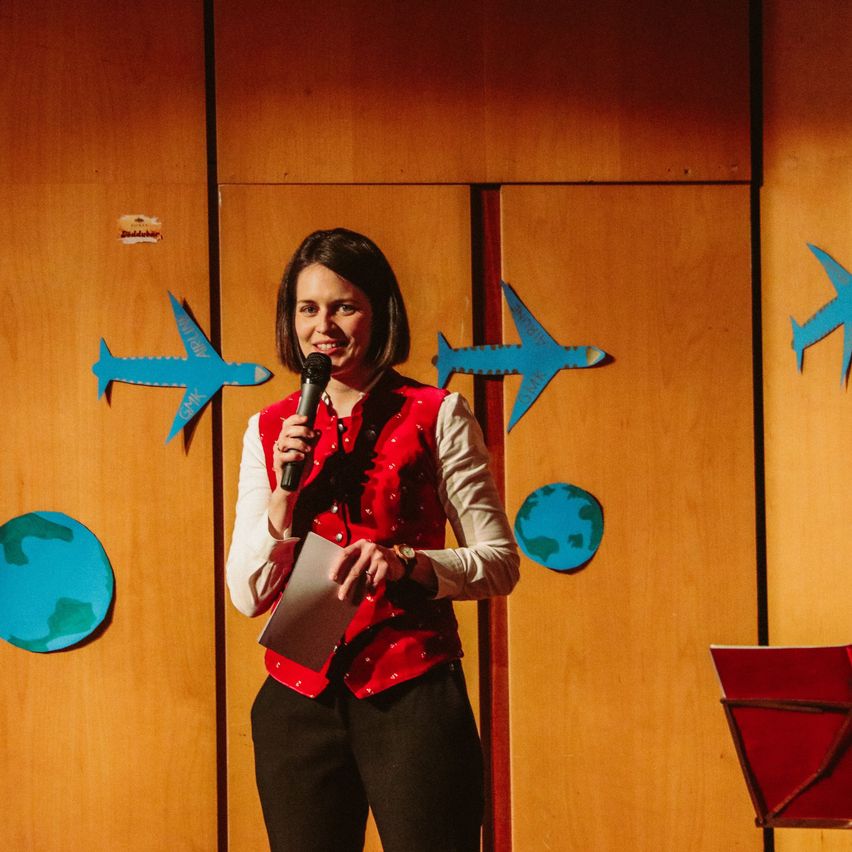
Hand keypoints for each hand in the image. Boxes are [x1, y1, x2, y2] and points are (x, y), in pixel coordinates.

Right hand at [267, 414, 318, 536]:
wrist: (293, 487)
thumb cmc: (299, 470)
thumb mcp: (308, 453)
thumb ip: (312, 442)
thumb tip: (318, 431)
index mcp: (286, 440)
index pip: (287, 424)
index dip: (295, 418)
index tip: (306, 418)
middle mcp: (280, 445)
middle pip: (286, 430)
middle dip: (301, 430)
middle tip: (311, 435)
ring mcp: (278, 455)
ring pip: (284, 441)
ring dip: (299, 442)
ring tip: (308, 449)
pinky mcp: (278, 465)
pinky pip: (283, 456)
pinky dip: (294, 455)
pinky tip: (301, 457)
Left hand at [331, 540, 406, 601]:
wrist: (396, 558)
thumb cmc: (373, 558)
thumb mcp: (363, 555)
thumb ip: (353, 561)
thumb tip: (339, 579)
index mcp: (360, 545)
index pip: (346, 554)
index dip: (338, 566)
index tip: (332, 578)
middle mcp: (369, 548)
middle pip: (355, 569)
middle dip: (348, 585)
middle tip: (342, 596)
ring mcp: (378, 556)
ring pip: (366, 578)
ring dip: (360, 592)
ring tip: (354, 601)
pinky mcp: (386, 564)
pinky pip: (376, 580)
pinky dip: (372, 589)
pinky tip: (369, 594)